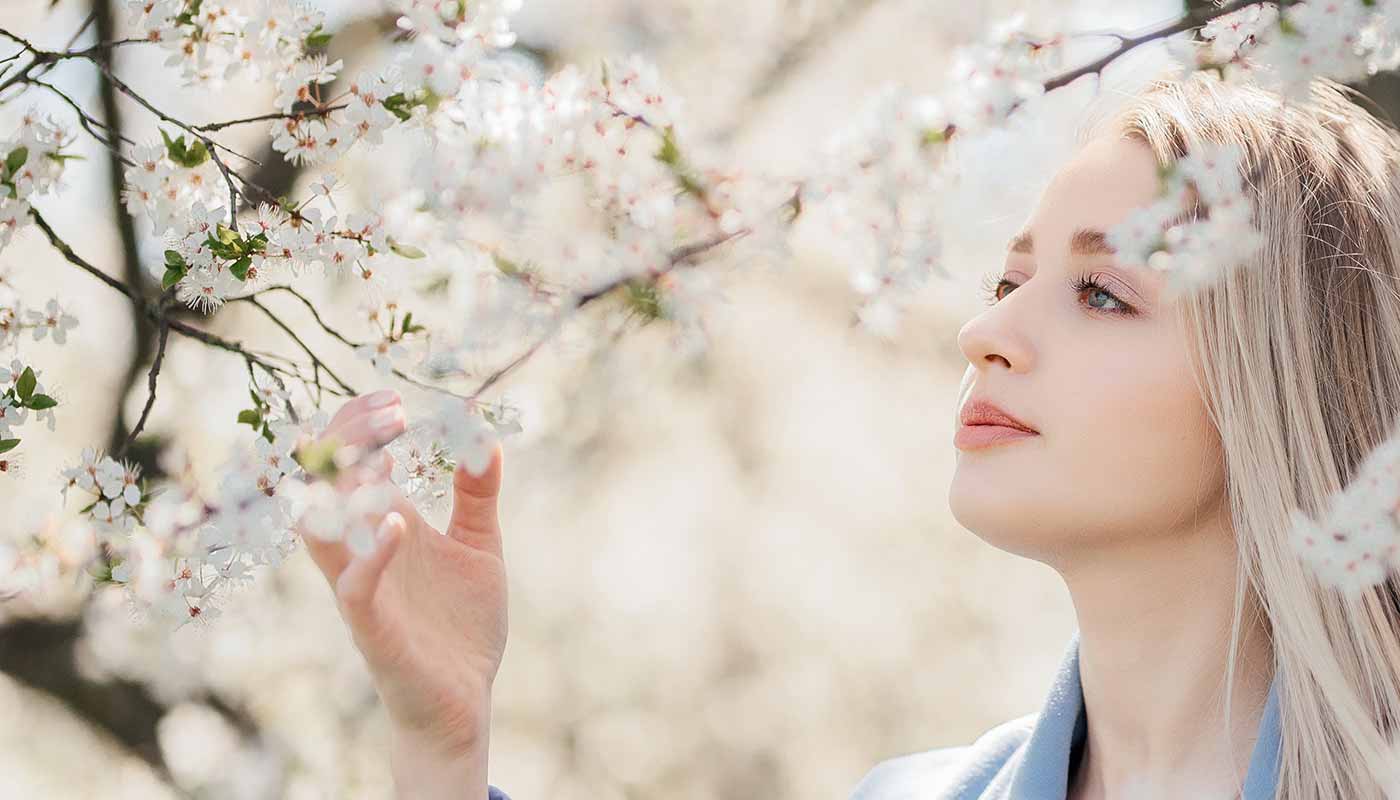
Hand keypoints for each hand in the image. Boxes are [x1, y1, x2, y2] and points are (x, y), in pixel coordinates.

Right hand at [297, 389, 508, 759]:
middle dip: (349, 439)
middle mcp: (363, 548)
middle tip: (392, 413)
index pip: (350, 463)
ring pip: (319, 529)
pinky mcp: (372, 627)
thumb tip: (486, 435)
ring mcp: (363, 586)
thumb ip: (477, 494)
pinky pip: (354, 586)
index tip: (396, 401)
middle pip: (324, 482)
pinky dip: (370, 550)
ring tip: (382, 454)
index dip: (362, 425)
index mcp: (385, 524)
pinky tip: (397, 522)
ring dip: (343, 488)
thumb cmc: (461, 625)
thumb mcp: (479, 546)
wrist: (462, 700)